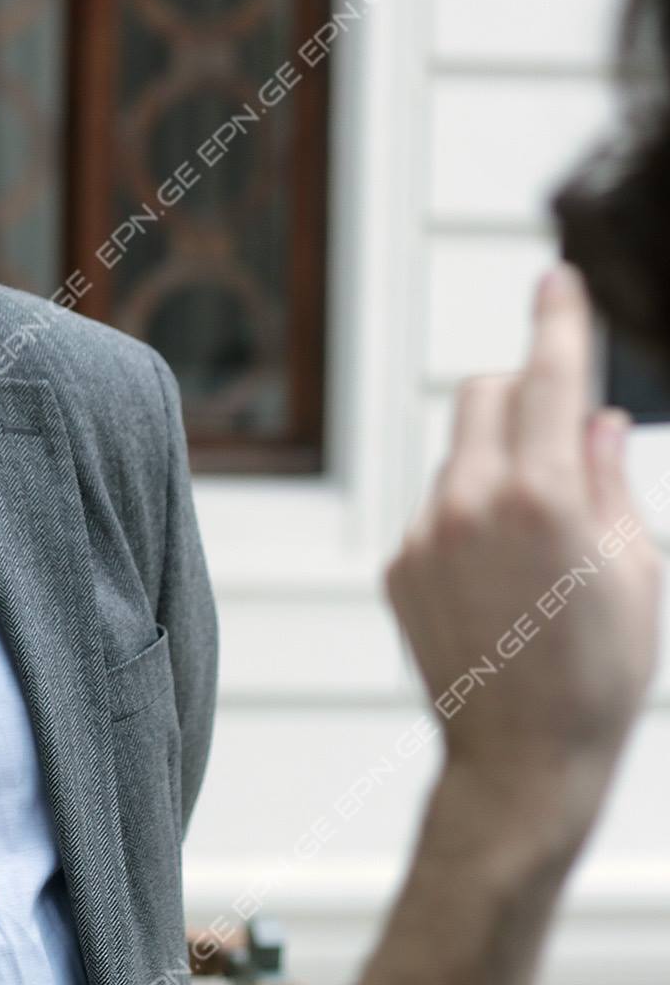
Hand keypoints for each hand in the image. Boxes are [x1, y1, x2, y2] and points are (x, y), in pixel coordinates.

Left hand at [385, 265, 661, 802]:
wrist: (522, 755)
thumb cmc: (600, 671)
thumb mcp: (636, 568)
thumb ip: (608, 476)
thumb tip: (594, 416)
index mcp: (540, 496)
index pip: (547, 377)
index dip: (556, 320)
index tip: (555, 278)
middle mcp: (468, 502)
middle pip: (484, 394)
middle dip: (523, 394)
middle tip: (562, 437)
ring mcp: (423, 533)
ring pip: (458, 454)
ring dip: (497, 464)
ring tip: (537, 544)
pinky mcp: (397, 564)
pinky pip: (435, 508)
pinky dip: (467, 514)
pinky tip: (499, 578)